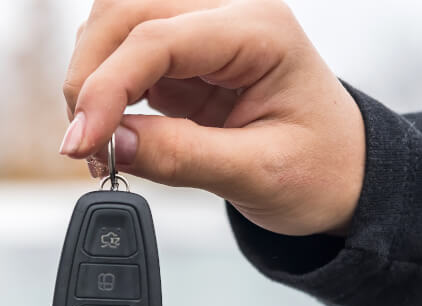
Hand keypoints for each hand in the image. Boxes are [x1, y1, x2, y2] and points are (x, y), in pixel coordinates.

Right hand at [61, 0, 365, 236]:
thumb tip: (110, 143)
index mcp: (261, 30)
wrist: (341, 172)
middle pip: (123, 12)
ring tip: (101, 142)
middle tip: (86, 146)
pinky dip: (101, 88)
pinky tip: (110, 129)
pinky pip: (119, 51)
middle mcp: (228, 13)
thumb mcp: (258, 174)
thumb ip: (181, 157)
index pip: (157, 38)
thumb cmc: (320, 168)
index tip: (80, 145)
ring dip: (90, 79)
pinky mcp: (180, 53)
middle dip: (89, 77)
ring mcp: (201, 28)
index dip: (106, 89)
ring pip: (111, 22)